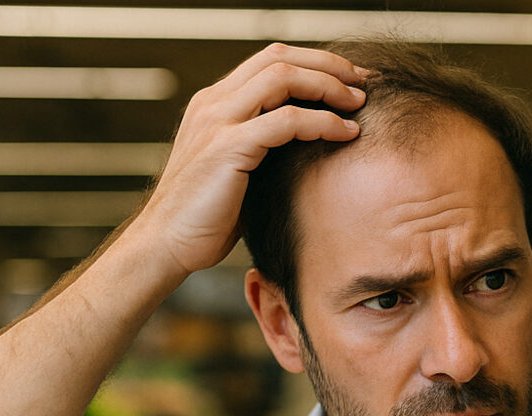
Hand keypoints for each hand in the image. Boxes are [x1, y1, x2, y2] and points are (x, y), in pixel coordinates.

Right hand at [129, 43, 368, 277]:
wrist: (166, 244)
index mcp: (215, 103)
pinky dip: (322, 122)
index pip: (270, 60)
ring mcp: (219, 121)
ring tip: (359, 103)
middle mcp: (214, 102)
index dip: (314, 63)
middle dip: (328, 64)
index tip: (349, 80)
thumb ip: (263, 149)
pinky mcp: (228, 147)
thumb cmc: (206, 218)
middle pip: (279, 56)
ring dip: (328, 86)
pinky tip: (346, 134)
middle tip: (365, 81)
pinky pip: (286, 120)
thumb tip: (308, 148)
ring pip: (282, 76)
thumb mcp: (237, 171)